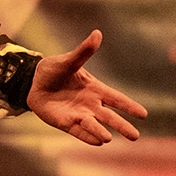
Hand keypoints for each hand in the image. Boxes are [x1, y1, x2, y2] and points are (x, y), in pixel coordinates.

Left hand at [27, 30, 146, 145]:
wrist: (32, 82)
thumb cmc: (53, 70)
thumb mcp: (68, 61)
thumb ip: (83, 51)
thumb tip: (97, 33)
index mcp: (95, 89)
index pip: (117, 99)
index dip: (129, 106)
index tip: (144, 115)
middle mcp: (90, 104)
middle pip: (109, 117)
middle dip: (122, 126)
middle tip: (135, 137)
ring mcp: (78, 114)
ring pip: (94, 125)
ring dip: (101, 131)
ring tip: (109, 138)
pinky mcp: (65, 122)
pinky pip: (78, 132)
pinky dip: (87, 136)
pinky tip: (97, 142)